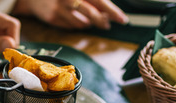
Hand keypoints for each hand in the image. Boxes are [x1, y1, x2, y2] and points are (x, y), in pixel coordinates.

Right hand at [12, 0, 127, 29]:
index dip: (113, 11)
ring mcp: (60, 8)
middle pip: (92, 14)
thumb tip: (108, 11)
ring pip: (82, 23)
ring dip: (90, 24)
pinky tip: (77, 20)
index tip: (122, 19)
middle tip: (107, 25)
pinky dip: (77, 25)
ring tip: (92, 21)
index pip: (100, 0)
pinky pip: (71, 26)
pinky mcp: (53, 18)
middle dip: (102, 21)